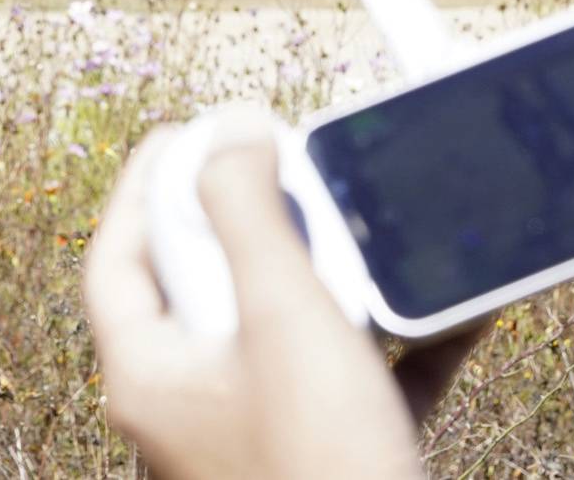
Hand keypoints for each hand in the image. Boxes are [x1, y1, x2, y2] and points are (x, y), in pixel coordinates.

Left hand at [83, 121, 480, 479]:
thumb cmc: (319, 474)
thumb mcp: (282, 319)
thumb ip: (249, 213)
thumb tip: (226, 128)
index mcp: (150, 377)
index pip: (118, 258)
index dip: (146, 184)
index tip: (189, 129)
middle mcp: (190, 413)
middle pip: (203, 289)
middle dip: (252, 222)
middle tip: (292, 166)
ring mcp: (258, 443)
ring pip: (286, 334)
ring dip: (336, 277)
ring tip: (373, 222)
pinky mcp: (328, 465)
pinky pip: (358, 384)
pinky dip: (401, 345)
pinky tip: (456, 309)